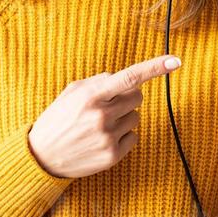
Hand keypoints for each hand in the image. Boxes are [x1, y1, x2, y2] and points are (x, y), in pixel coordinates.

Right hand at [27, 54, 182, 178]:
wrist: (42, 156)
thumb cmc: (58, 119)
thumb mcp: (71, 93)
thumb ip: (98, 82)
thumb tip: (125, 80)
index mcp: (90, 95)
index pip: (129, 78)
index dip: (154, 68)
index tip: (175, 60)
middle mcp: (101, 115)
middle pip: (137, 98)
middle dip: (126, 98)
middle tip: (107, 106)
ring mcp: (108, 137)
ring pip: (135, 117)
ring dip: (123, 118)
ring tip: (99, 126)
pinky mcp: (112, 155)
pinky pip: (134, 136)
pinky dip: (123, 136)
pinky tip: (103, 139)